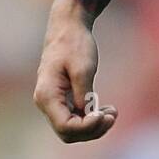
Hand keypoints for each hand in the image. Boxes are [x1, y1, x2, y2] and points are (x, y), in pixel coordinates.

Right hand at [33, 0, 117, 142]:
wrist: (67, 26)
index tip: (104, 115)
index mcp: (47, 95)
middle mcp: (46, 102)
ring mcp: (53, 101)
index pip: (65, 127)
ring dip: (94, 126)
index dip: (86, 127)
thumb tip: (87, 116)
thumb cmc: (74, 44)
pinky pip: (75, 117)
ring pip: (72, 128)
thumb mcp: (83, 68)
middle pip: (68, 132)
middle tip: (112, 116)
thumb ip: (83, 95)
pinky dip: (91, 118)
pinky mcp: (62, 98)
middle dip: (92, 129)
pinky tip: (106, 110)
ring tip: (113, 113)